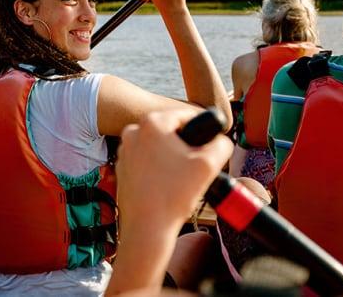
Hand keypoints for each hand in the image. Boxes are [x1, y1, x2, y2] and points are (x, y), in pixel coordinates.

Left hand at [108, 109, 231, 294]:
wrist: (146, 227)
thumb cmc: (174, 195)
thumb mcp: (209, 165)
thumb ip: (221, 145)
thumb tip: (221, 140)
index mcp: (152, 123)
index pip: (185, 115)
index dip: (201, 129)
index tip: (208, 144)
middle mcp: (133, 131)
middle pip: (170, 131)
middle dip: (184, 145)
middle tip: (194, 166)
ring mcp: (124, 150)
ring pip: (157, 146)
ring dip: (170, 157)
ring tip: (180, 179)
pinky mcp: (121, 167)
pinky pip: (146, 161)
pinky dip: (157, 169)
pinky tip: (166, 186)